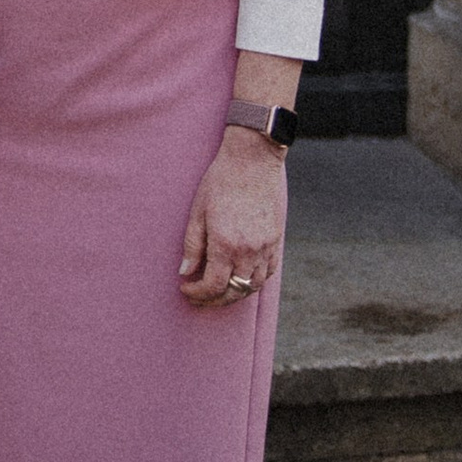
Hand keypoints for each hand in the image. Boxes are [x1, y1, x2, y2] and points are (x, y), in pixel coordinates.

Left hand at [179, 128, 285, 306]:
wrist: (253, 161)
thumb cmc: (220, 182)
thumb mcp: (198, 212)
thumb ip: (192, 245)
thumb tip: (185, 272)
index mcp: (226, 244)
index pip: (213, 286)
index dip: (198, 293)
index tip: (186, 289)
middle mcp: (249, 250)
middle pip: (234, 291)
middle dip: (214, 300)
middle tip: (199, 297)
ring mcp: (266, 247)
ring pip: (253, 285)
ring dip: (235, 293)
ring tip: (219, 291)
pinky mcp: (276, 240)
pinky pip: (269, 272)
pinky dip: (254, 281)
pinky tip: (241, 277)